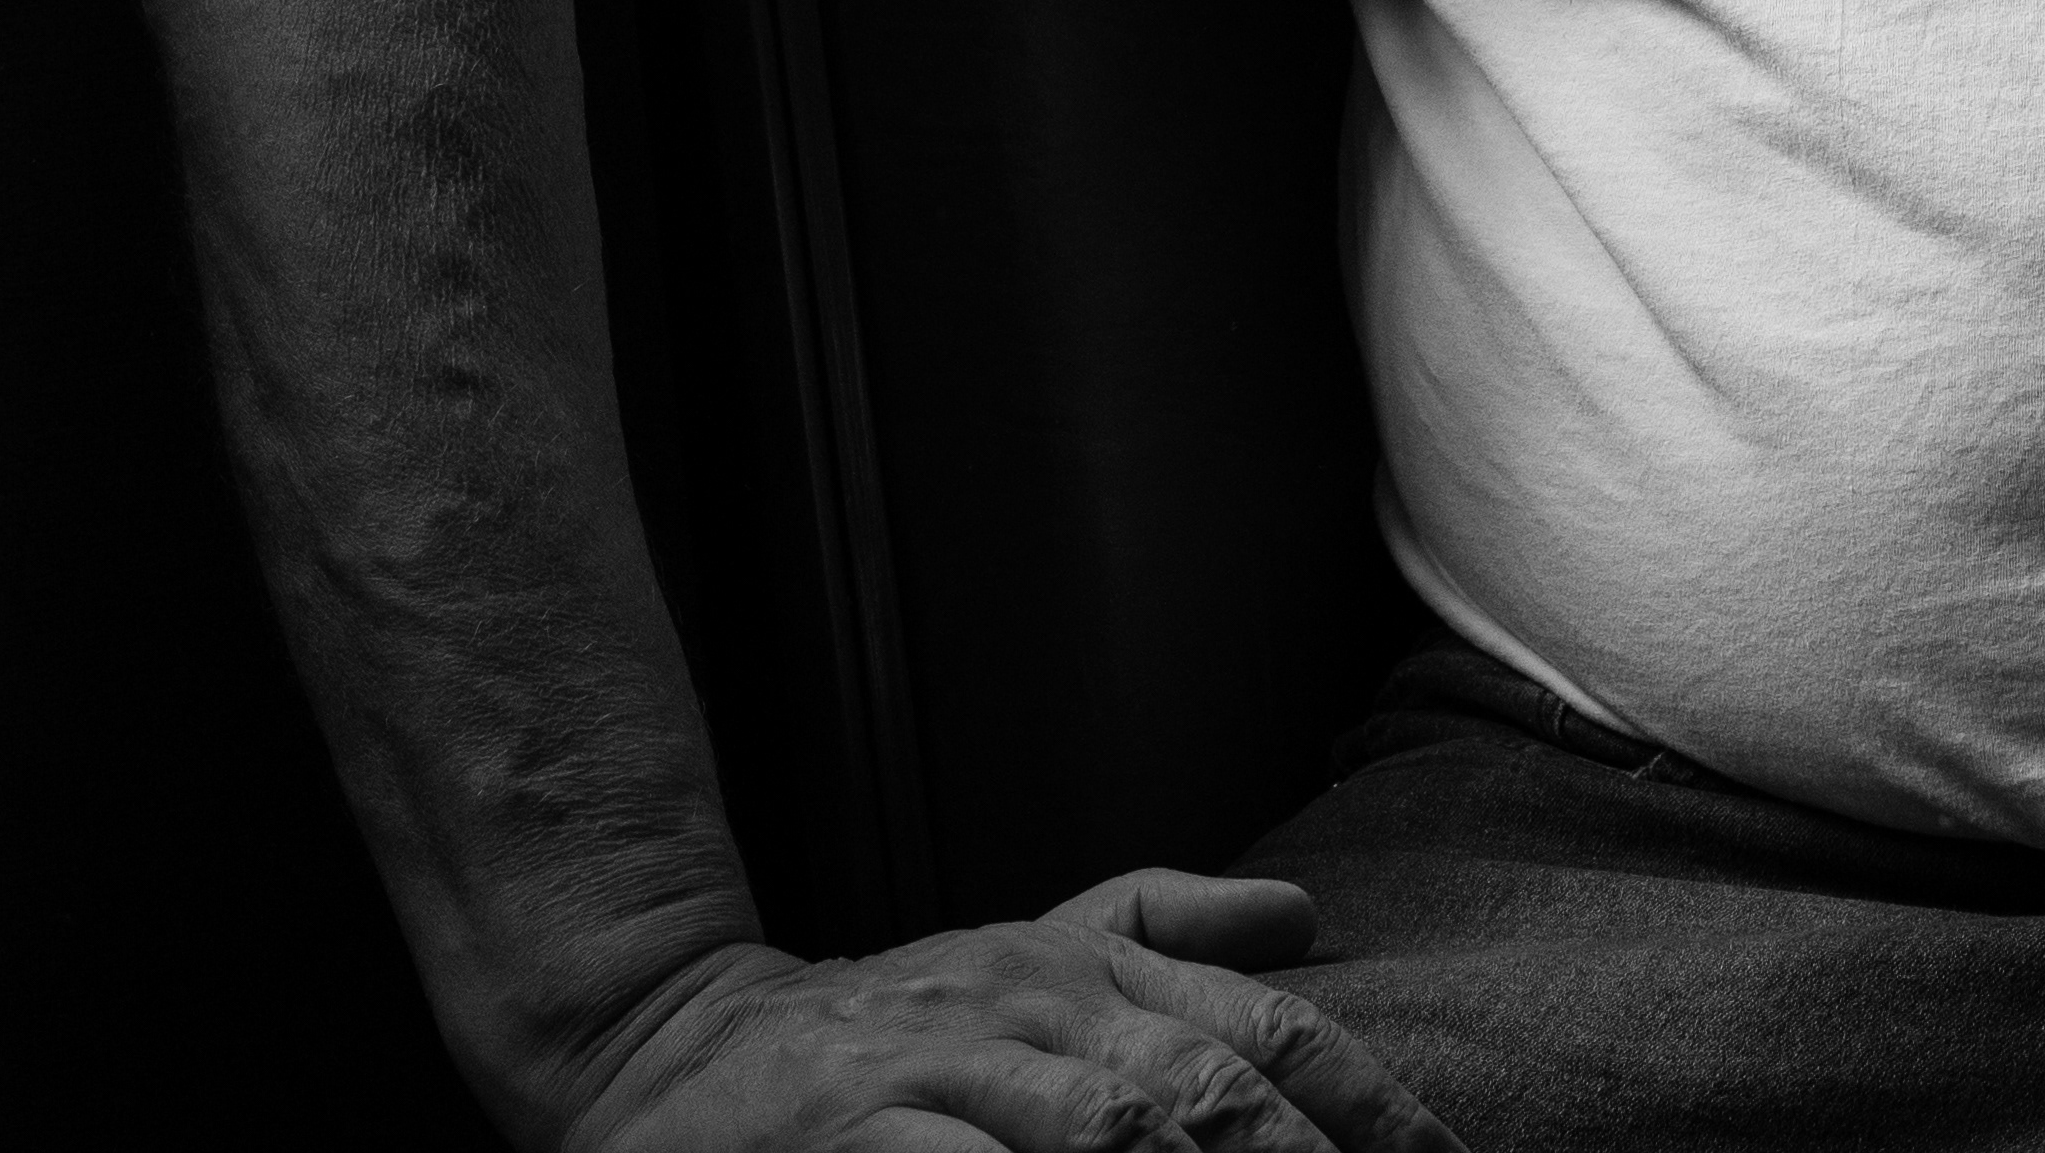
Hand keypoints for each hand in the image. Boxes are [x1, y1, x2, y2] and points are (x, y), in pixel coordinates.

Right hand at [566, 869, 1462, 1152]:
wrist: (676, 1048)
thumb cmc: (886, 1020)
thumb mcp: (1034, 950)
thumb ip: (1167, 927)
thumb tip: (1305, 915)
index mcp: (1089, 969)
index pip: (1265, 1033)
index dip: (1368, 1104)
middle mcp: (1034, 1011)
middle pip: (1208, 1097)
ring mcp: (945, 1074)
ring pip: (1110, 1141)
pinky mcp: (859, 1140)